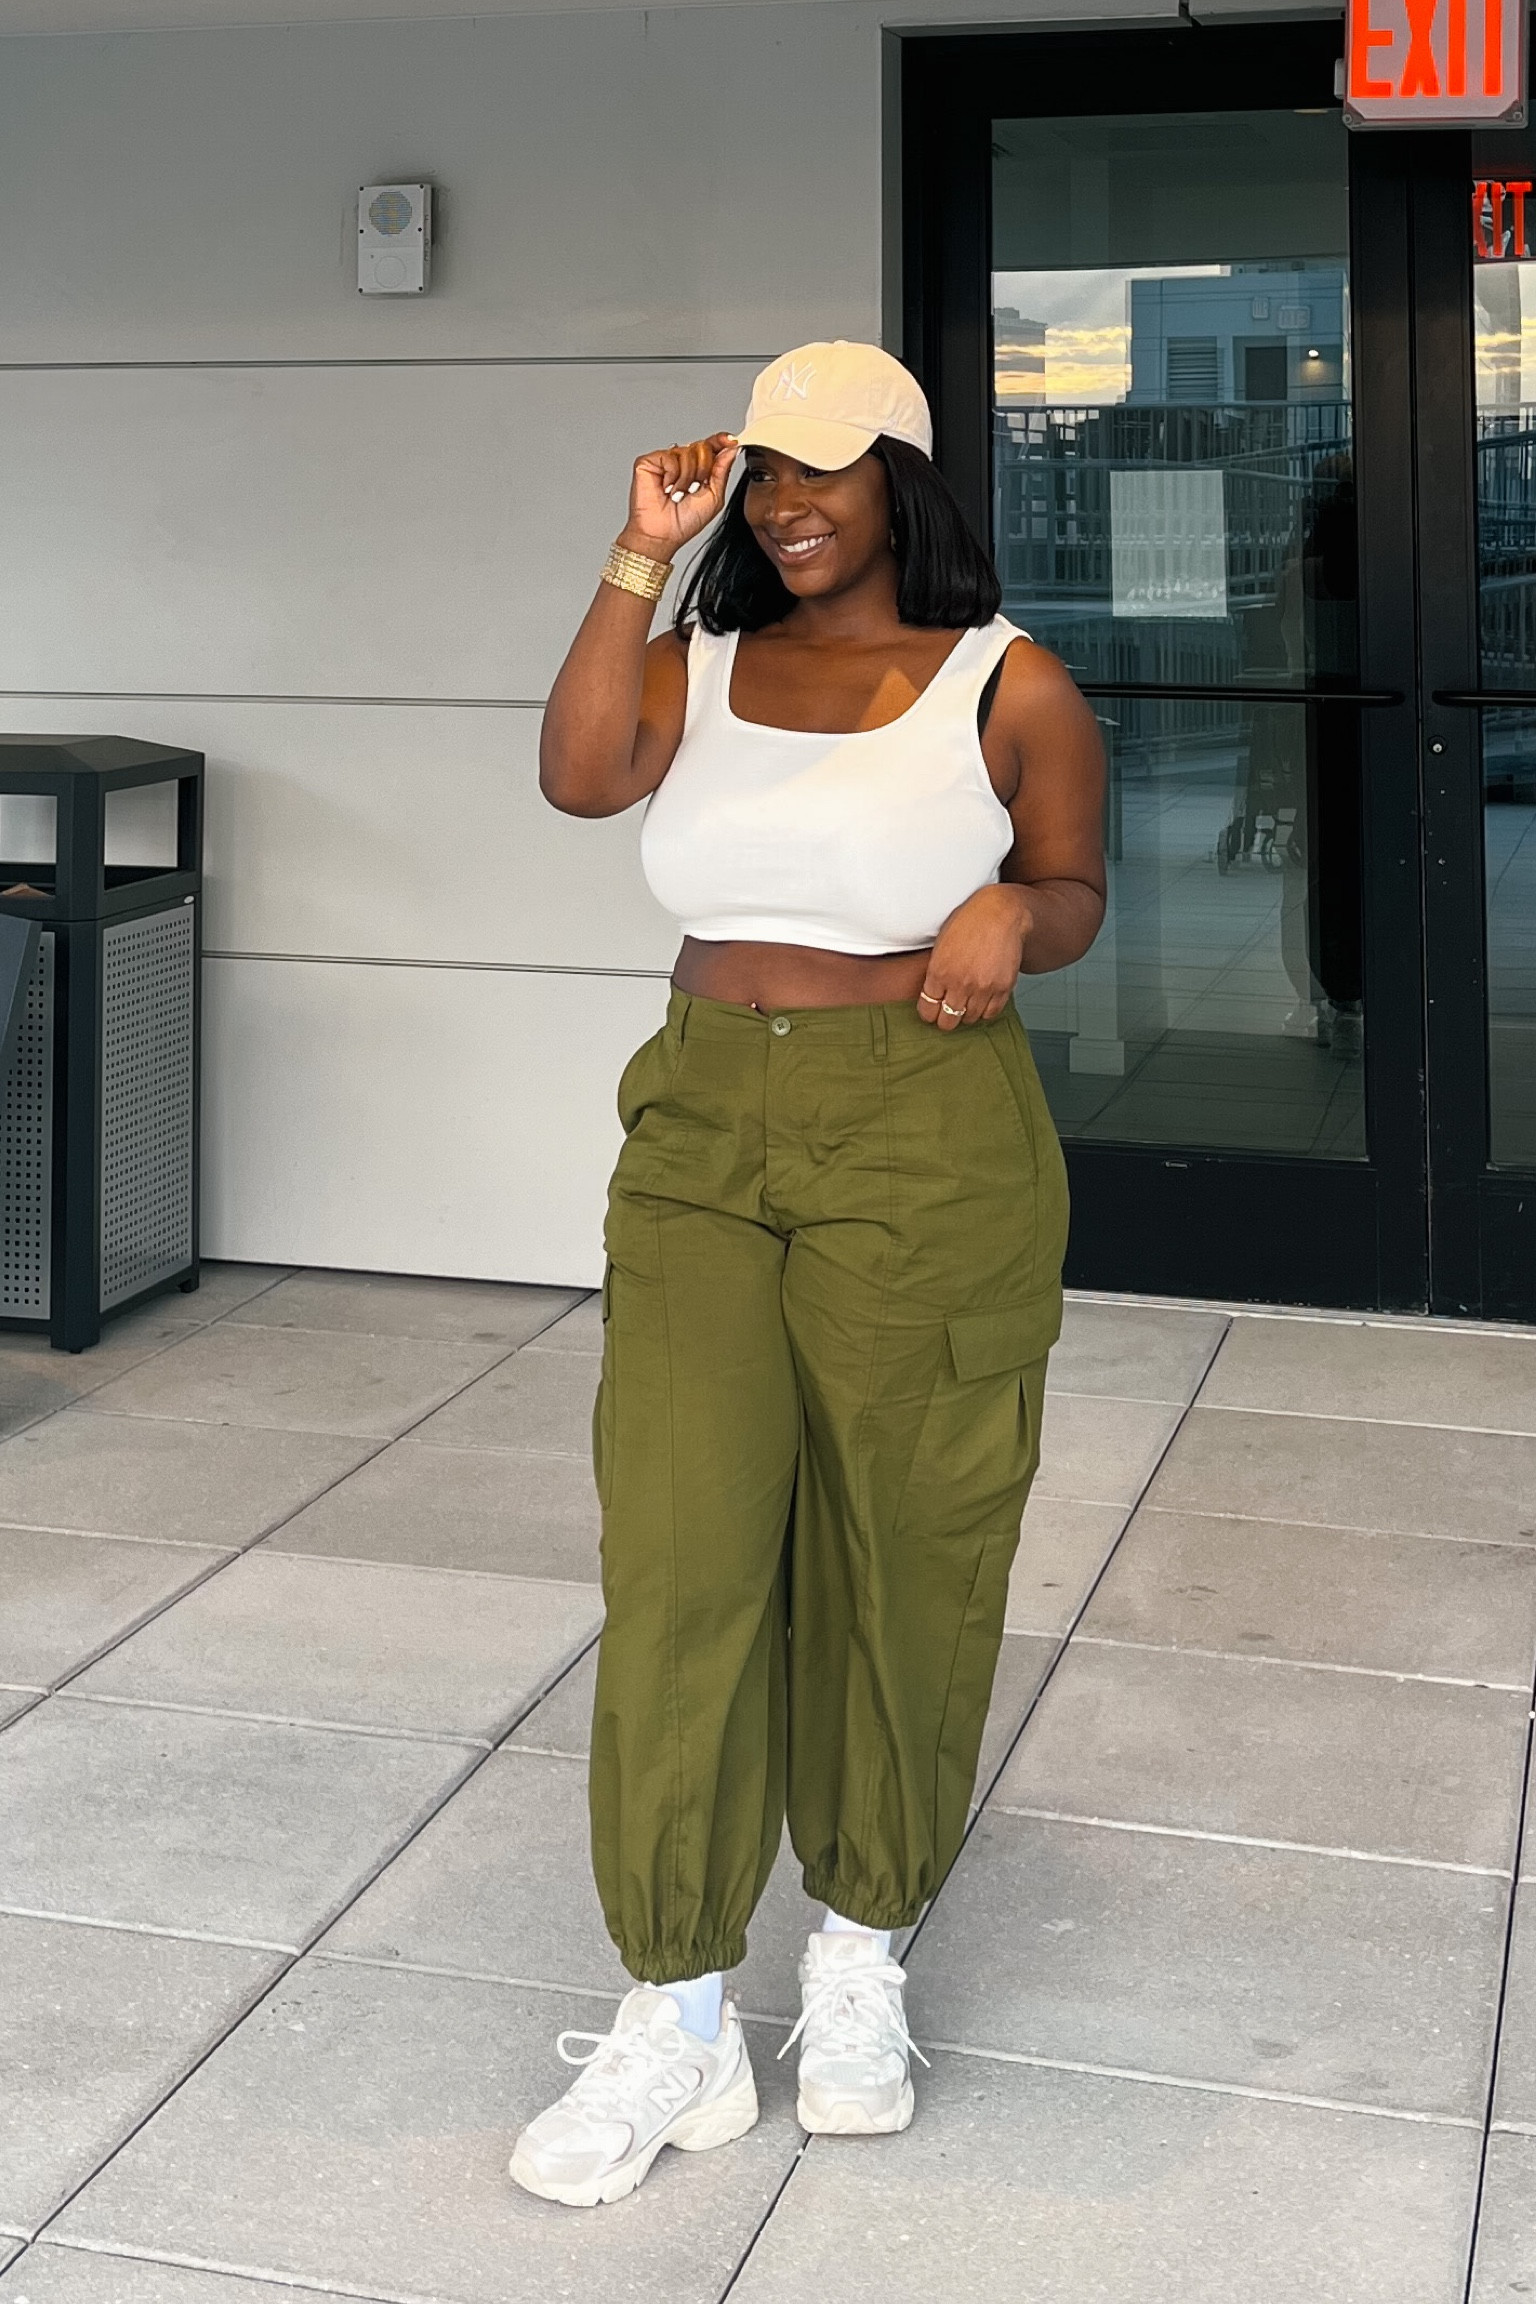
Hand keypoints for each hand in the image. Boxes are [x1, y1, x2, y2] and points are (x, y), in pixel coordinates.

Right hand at [618, 433, 738, 564]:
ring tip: (678, 494)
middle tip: (693, 489)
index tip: (731, 441)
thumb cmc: (685, 522)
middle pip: (702, 447)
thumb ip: (722, 471)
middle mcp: (681, 462)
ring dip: (687, 478)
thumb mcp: (714, 497)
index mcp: (698, 469)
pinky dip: (672, 475)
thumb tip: (731, 449)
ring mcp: (665, 460)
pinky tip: (666, 488)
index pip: (711, 447)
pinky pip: (670, 457)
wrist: (663, 534)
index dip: (721, 441)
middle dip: (703, 470)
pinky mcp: (648, 461)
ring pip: (687, 452)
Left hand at [916, 885, 1031, 1030]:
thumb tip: (932, 993)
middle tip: (948, 1013)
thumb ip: (936, 971)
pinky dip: (985, 1011)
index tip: (932, 1012)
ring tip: (967, 1003)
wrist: (1001, 913)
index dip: (929, 1013)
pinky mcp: (1002, 988)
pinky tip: (983, 1001)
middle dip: (945, 1020)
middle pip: (947, 1021)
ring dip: (967, 1014)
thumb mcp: (941, 945)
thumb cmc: (970, 922)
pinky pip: (991, 1013)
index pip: (927, 1010)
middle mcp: (959, 984)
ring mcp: (982, 988)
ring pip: (969, 1019)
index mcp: (939, 972)